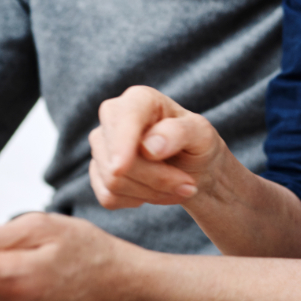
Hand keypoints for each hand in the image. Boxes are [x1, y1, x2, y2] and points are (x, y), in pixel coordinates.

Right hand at [87, 85, 228, 208]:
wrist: (192, 167)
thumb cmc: (197, 144)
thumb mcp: (202, 135)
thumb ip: (179, 133)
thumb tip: (149, 147)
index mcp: (140, 99)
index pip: (124, 119)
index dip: (120, 144)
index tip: (121, 168)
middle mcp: (114, 117)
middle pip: (118, 160)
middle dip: (156, 179)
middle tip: (188, 184)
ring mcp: (102, 145)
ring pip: (113, 182)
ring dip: (151, 192)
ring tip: (176, 186)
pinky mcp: (97, 172)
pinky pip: (109, 197)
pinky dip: (137, 201)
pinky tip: (155, 191)